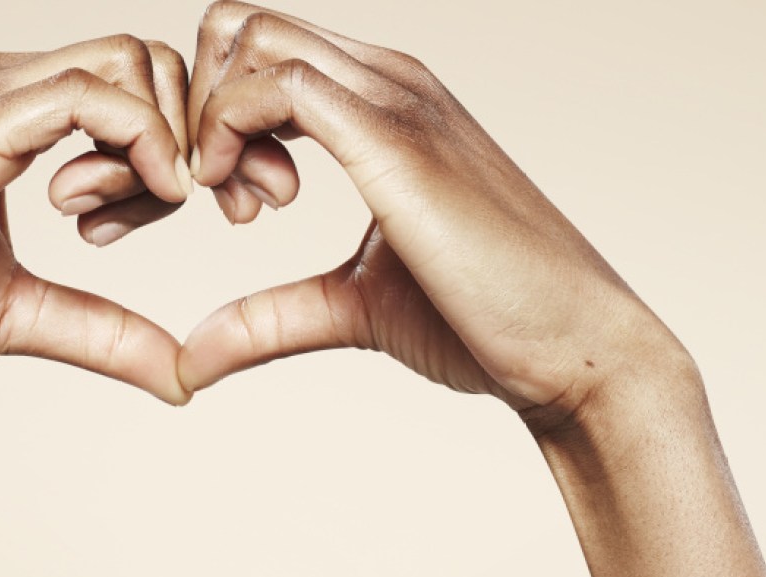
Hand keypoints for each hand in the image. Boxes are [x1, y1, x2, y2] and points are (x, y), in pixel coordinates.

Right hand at [0, 36, 194, 403]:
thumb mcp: (23, 314)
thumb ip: (104, 329)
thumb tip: (185, 377)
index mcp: (5, 112)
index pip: (130, 79)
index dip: (180, 136)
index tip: (189, 207)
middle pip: (142, 56)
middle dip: (190, 129)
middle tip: (185, 207)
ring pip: (126, 61)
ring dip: (168, 138)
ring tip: (135, 216)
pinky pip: (86, 96)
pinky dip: (142, 141)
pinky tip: (146, 197)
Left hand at [177, 2, 692, 420]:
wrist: (570, 347)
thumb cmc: (480, 319)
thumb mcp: (350, 306)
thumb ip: (270, 315)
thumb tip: (194, 355)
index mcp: (381, 102)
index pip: (261, 51)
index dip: (214, 116)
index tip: (225, 199)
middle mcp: (388, 81)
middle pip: (241, 26)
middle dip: (196, 107)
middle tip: (215, 196)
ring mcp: (395, 100)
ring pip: (250, 38)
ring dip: (210, 119)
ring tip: (239, 205)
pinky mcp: (394, 139)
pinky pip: (276, 85)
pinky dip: (226, 133)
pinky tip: (244, 203)